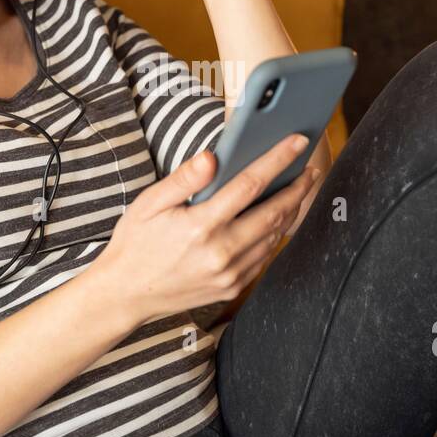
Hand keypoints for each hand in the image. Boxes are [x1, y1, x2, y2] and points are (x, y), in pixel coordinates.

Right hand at [90, 134, 321, 324]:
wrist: (127, 294)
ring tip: (297, 190)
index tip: (296, 142)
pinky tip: (276, 220)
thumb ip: (183, 179)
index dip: (277, 160)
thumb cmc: (136, 243)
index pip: (249, 185)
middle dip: (297, 188)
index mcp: (200, 226)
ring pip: (273, 237)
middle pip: (274, 213)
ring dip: (290, 212)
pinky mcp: (232, 288)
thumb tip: (213, 156)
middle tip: (310, 168)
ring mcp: (229, 274)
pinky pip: (263, 258)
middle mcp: (220, 253)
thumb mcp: (149, 204)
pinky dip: (274, 236)